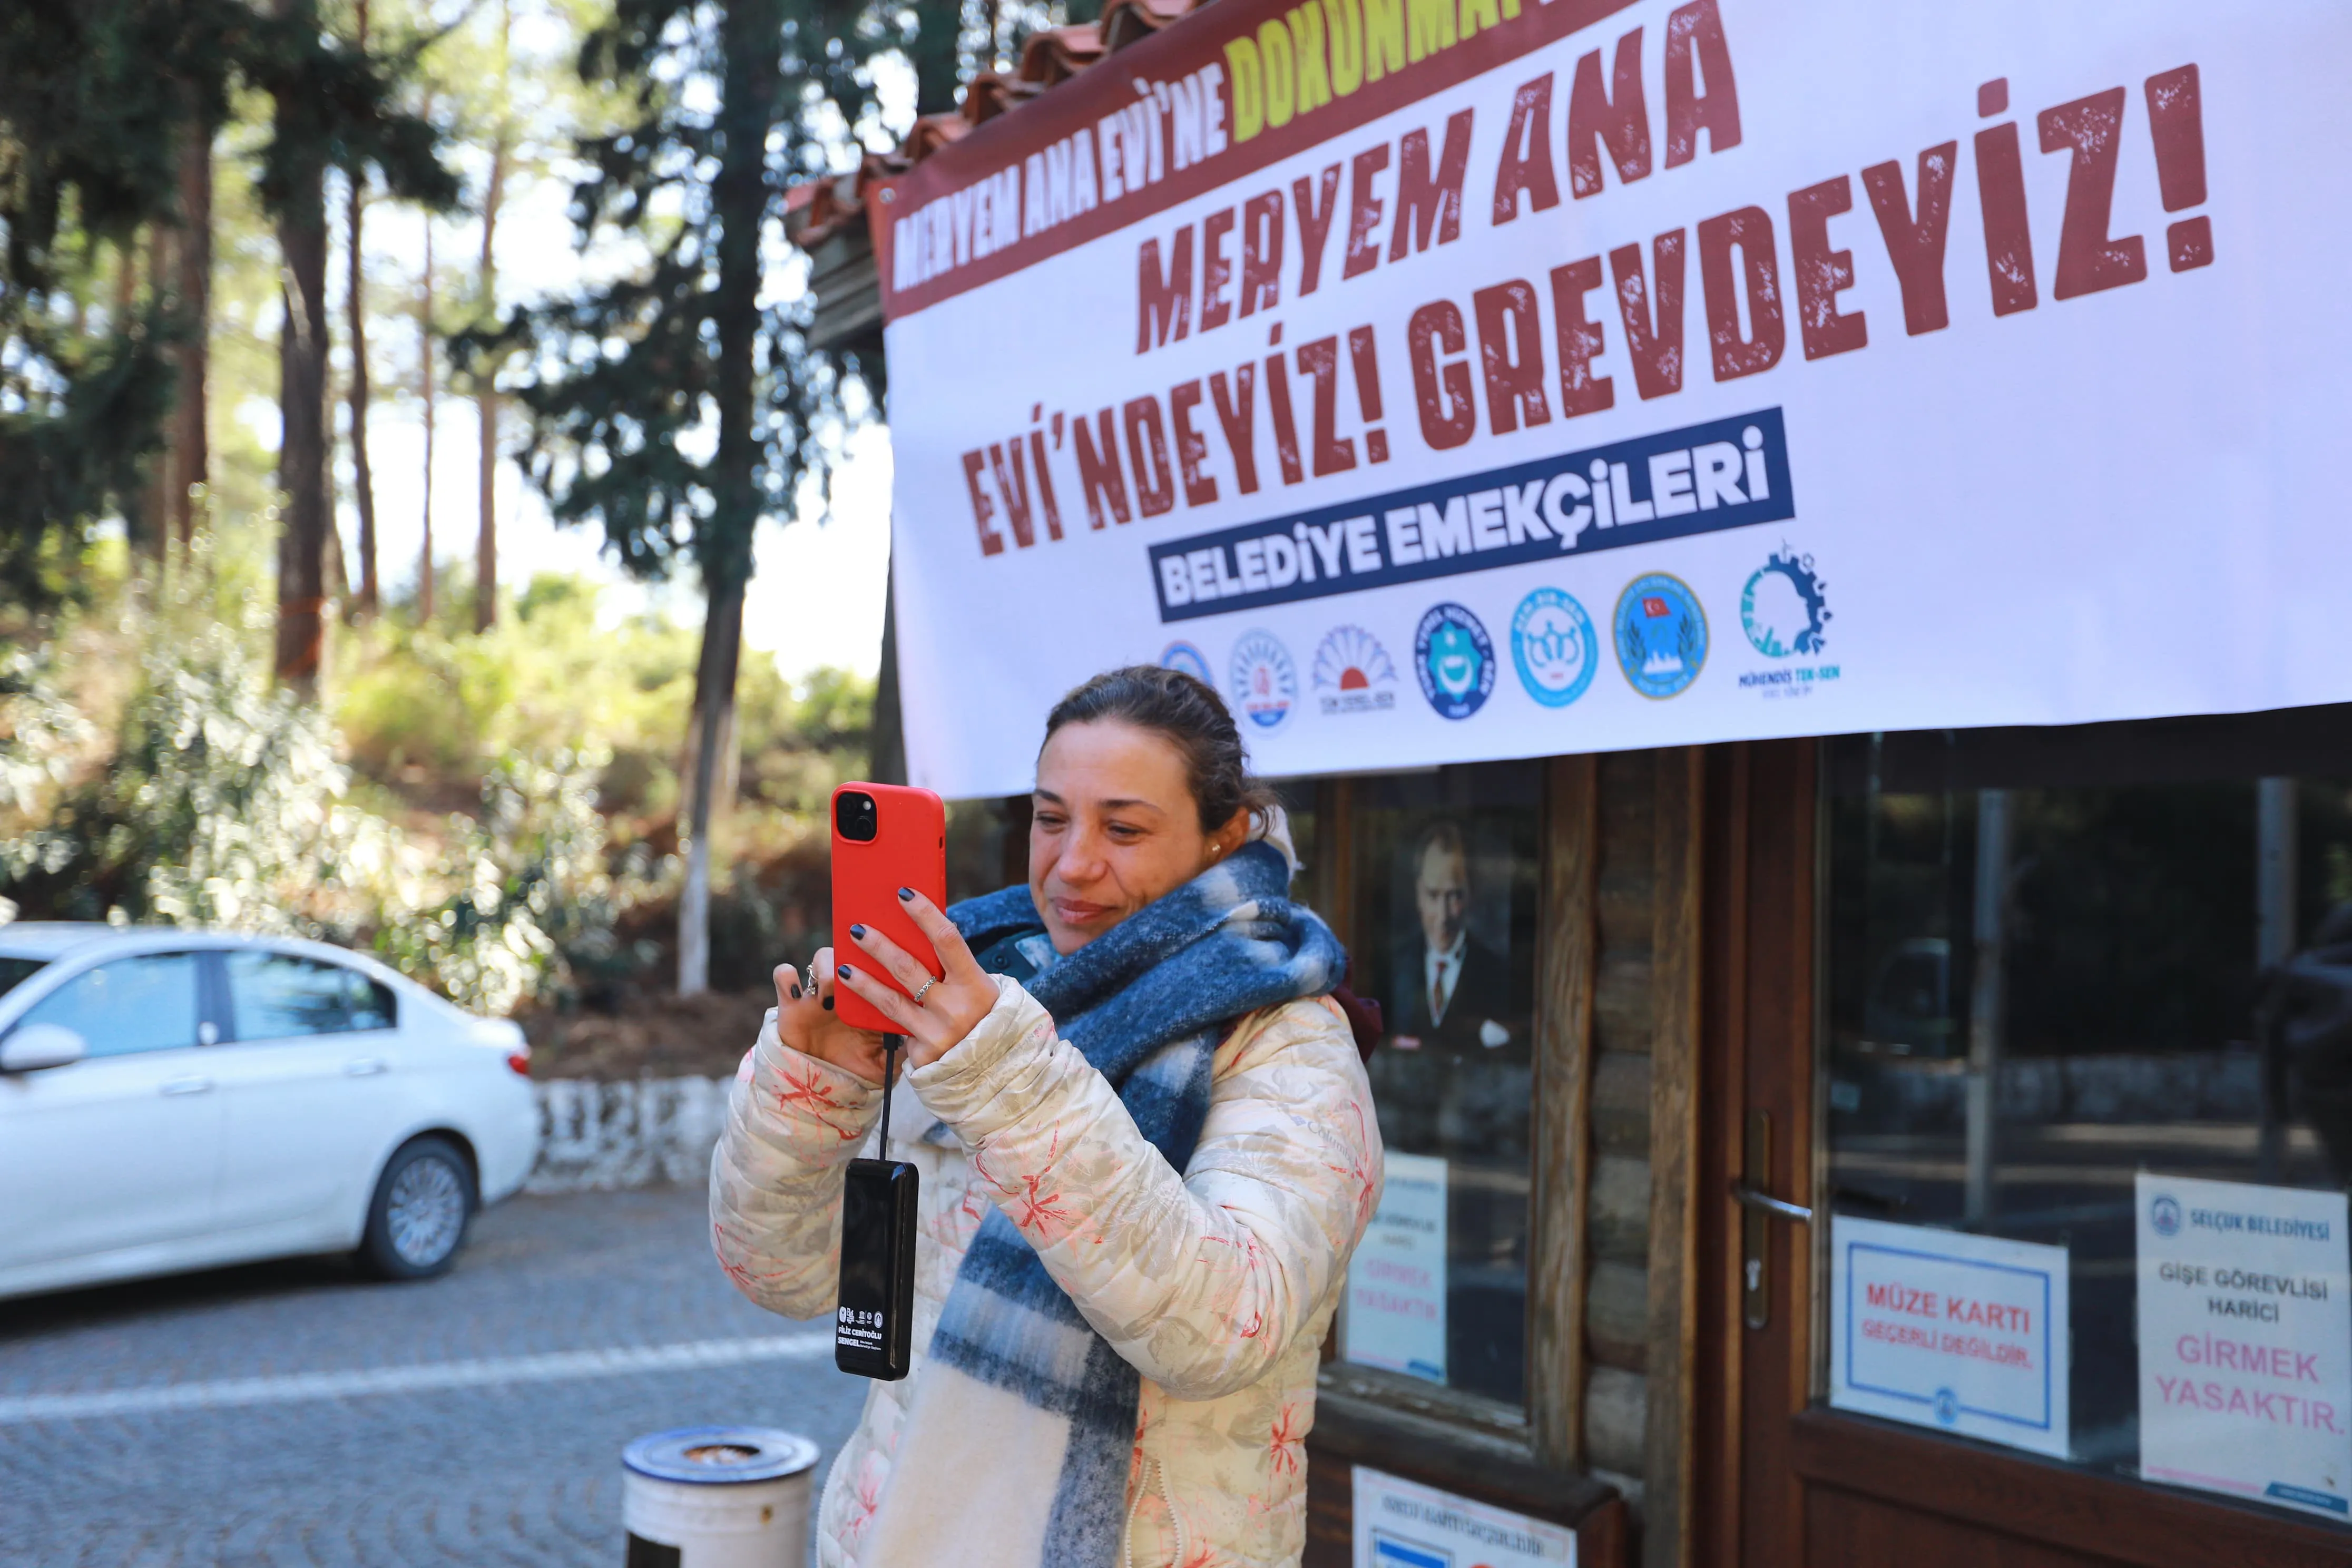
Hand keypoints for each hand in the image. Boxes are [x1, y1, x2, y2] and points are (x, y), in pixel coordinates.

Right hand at [772, 947, 892, 1084]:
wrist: (820, 1081)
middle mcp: (846, 984)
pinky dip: (787, 978)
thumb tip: (928, 1041)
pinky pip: (783, 976)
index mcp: (873, 991)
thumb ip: (904, 1047)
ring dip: (827, 968)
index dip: (890, 945)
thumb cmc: (856, 1062)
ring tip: (831, 994)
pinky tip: (798, 993)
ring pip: (821, 957)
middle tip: (863, 960)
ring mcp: (818, 990)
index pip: (883, 959)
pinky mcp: (790, 1002)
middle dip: (859, 947)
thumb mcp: (885, 1058)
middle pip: (852, 948)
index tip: (897, 942)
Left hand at [836, 888, 997, 1069]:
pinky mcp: (923, 1055)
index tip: (903, 893)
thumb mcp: (975, 989)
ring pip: (891, 1002)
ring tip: (844, 967)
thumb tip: (912, 932)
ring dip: (864, 982)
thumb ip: (951, 968)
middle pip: (909, 969)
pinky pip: (897, 1029)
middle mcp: (957, 1009)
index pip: (947, 940)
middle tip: (857, 929)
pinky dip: (882, 1016)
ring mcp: (939, 1034)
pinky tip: (863, 1007)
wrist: (993, 1068)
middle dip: (879, 946)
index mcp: (975, 985)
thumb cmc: (980, 1015)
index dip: (924, 914)